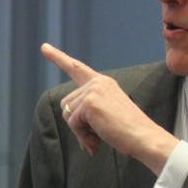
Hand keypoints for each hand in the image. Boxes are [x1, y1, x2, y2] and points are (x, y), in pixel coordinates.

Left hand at [41, 43, 177, 173]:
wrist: (143, 137)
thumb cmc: (128, 131)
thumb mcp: (107, 113)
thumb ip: (87, 111)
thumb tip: (70, 119)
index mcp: (103, 83)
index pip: (77, 68)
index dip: (58, 58)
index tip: (44, 48)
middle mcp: (97, 83)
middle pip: (68, 104)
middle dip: (77, 124)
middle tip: (96, 136)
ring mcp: (93, 91)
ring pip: (68, 115)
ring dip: (80, 131)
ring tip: (99, 138)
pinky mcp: (89, 103)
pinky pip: (73, 124)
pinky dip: (83, 136)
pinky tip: (98, 140)